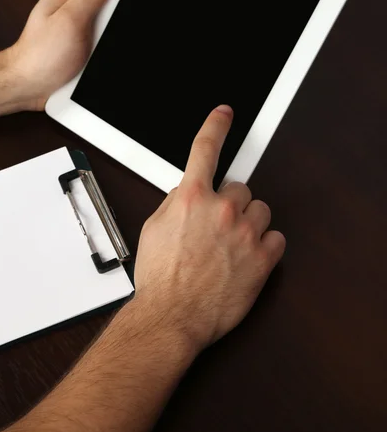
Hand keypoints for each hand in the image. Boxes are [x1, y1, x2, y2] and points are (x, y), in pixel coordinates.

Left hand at [6, 0, 119, 110]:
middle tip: (101, 32)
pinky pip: (104, 38)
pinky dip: (104, 47)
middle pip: (112, 0)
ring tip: (94, 48)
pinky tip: (94, 56)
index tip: (117, 6)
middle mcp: (73, 2)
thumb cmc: (41, 56)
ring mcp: (78, 21)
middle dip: (114, 17)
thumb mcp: (71, 19)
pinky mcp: (82, 39)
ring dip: (109, 36)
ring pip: (110, 22)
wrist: (30, 85)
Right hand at [135, 105, 285, 353]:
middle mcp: (221, 210)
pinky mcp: (262, 258)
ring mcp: (245, 233)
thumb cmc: (161, 278)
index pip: (205, 149)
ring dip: (249, 223)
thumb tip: (189, 191)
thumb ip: (175, 203)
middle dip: (230, 204)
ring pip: (261, 210)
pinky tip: (248, 258)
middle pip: (240, 188)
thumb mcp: (154, 229)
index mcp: (192, 199)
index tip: (224, 114)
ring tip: (232, 245)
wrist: (172, 317)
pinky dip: (265, 245)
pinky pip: (276, 238)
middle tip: (218, 228)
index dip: (215, 126)